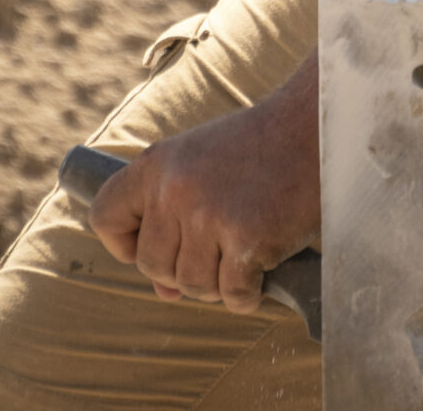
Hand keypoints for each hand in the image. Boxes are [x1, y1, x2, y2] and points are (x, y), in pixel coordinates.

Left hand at [91, 71, 319, 313]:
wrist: (316, 126)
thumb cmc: (262, 148)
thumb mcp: (203, 165)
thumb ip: (174, 218)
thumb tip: (164, 293)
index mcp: (156, 163)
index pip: (106, 216)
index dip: (124, 243)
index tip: (151, 247)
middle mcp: (175, 189)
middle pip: (152, 265)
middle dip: (182, 270)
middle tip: (218, 250)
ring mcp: (209, 215)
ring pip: (192, 286)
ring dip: (218, 283)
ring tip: (243, 252)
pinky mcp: (247, 240)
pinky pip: (233, 295)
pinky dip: (248, 293)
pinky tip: (263, 266)